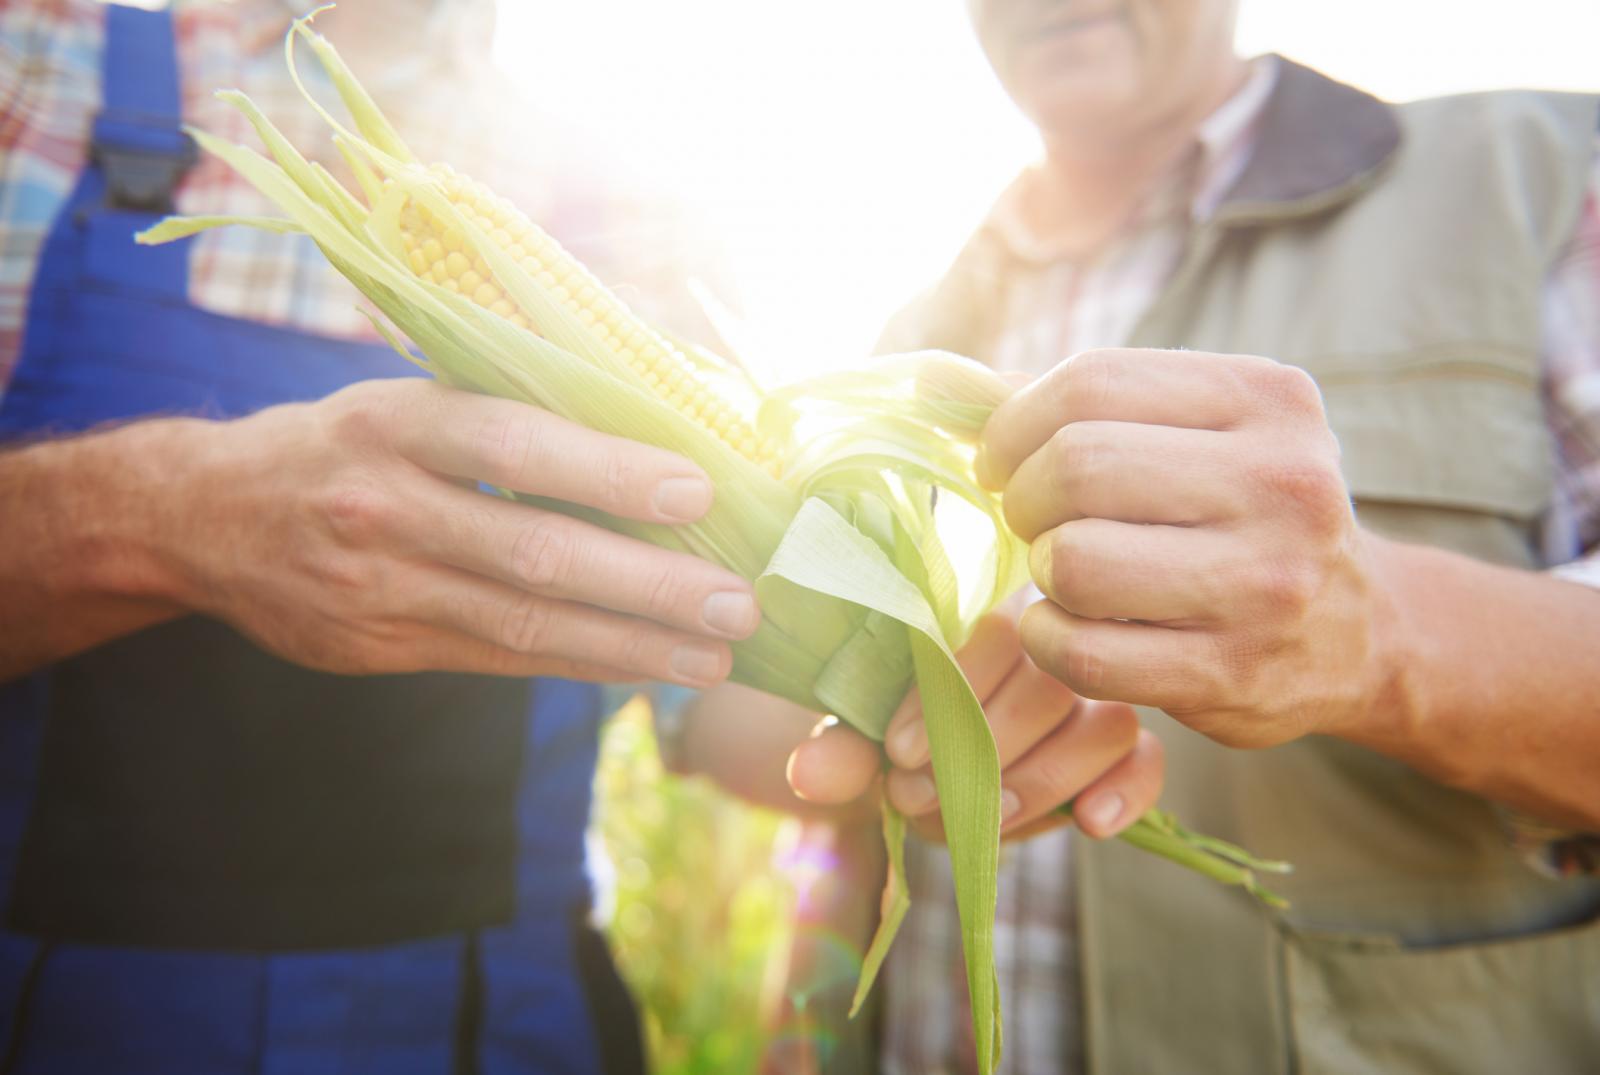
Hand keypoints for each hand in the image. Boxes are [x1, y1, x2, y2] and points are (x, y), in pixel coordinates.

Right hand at [152, 378, 759, 682]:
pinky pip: (501, 660)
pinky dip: (582, 664)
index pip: (513, 446)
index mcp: (395, 422)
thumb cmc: (343, 441)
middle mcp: (384, 506)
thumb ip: (510, 405)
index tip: (697, 491)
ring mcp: (380, 588)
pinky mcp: (381, 649)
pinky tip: (650, 667)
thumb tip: (660, 405)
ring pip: (525, 623)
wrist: (203, 517)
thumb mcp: (404, 397)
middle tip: (739, 600)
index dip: (608, 470)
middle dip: (647, 583)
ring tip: (718, 654)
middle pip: (533, 551)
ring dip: (633, 644)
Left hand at [785, 613, 1163, 840]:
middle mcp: (1053, 647)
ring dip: (1039, 780)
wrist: (926, 765)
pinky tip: (1089, 823)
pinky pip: (1148, 760)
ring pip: (1103, 725)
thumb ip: (844, 750)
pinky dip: (1126, 791)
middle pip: (1049, 685)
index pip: (992, 634)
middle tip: (920, 795)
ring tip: (982, 819)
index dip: (946, 699)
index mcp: (989, 617)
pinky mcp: (1127, 750)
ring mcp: (1096, 697)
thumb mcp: (864, 740)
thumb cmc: (900, 735)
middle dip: (982, 752)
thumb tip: (808, 774)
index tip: (895, 755)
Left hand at [980, 348, 1393, 747]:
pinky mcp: (1234, 673)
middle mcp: (1284, 483)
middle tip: (1030, 521)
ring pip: (1076, 562)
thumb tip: (936, 381)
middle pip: (1077, 467)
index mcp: (1268, 399)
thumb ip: (1073, 403)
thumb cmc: (1240, 514)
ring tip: (1061, 573)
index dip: (1014, 423)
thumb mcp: (1194, 432)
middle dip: (1023, 497)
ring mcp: (1266, 585)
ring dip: (1040, 572)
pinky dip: (1046, 639)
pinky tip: (1062, 628)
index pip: (1091, 384)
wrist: (1362, 633)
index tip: (1002, 458)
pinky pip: (1084, 653)